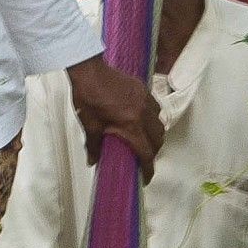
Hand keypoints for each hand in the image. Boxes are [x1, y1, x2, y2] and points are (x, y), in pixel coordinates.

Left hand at [66, 54, 164, 177]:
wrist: (88, 70)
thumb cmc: (87, 96)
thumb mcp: (90, 125)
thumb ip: (94, 146)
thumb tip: (93, 161)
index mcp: (131, 125)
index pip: (146, 153)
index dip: (148, 169)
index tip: (145, 177)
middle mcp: (143, 113)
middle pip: (158, 140)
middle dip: (153, 153)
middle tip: (143, 159)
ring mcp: (145, 100)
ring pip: (160, 123)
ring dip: (155, 135)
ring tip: (144, 140)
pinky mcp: (143, 89)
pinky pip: (155, 108)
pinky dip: (153, 118)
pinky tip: (143, 120)